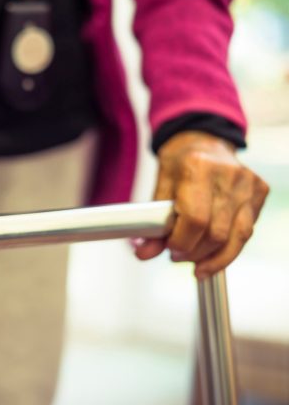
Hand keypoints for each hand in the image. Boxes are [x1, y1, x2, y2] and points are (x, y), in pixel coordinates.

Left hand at [135, 131, 268, 278]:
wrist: (203, 141)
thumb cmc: (179, 164)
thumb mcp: (160, 188)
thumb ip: (153, 223)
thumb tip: (144, 253)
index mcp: (198, 168)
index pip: (195, 220)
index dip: (181, 242)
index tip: (170, 249)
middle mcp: (228, 175)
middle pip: (215, 233)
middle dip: (194, 253)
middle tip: (177, 255)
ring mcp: (247, 184)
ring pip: (236, 238)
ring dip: (213, 258)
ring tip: (195, 263)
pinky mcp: (259, 192)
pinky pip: (246, 231)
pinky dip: (229, 249)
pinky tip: (213, 255)